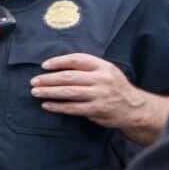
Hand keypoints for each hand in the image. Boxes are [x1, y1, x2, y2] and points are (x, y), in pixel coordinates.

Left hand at [31, 53, 168, 144]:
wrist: (134, 108)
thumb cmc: (114, 88)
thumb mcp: (107, 72)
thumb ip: (87, 68)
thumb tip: (57, 68)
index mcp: (103, 66)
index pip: (77, 60)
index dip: (59, 61)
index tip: (44, 65)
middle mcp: (102, 79)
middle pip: (69, 76)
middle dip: (48, 79)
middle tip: (34, 81)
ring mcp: (100, 94)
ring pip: (68, 92)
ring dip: (49, 92)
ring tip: (36, 92)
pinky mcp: (97, 109)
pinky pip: (72, 107)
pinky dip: (57, 106)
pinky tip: (46, 105)